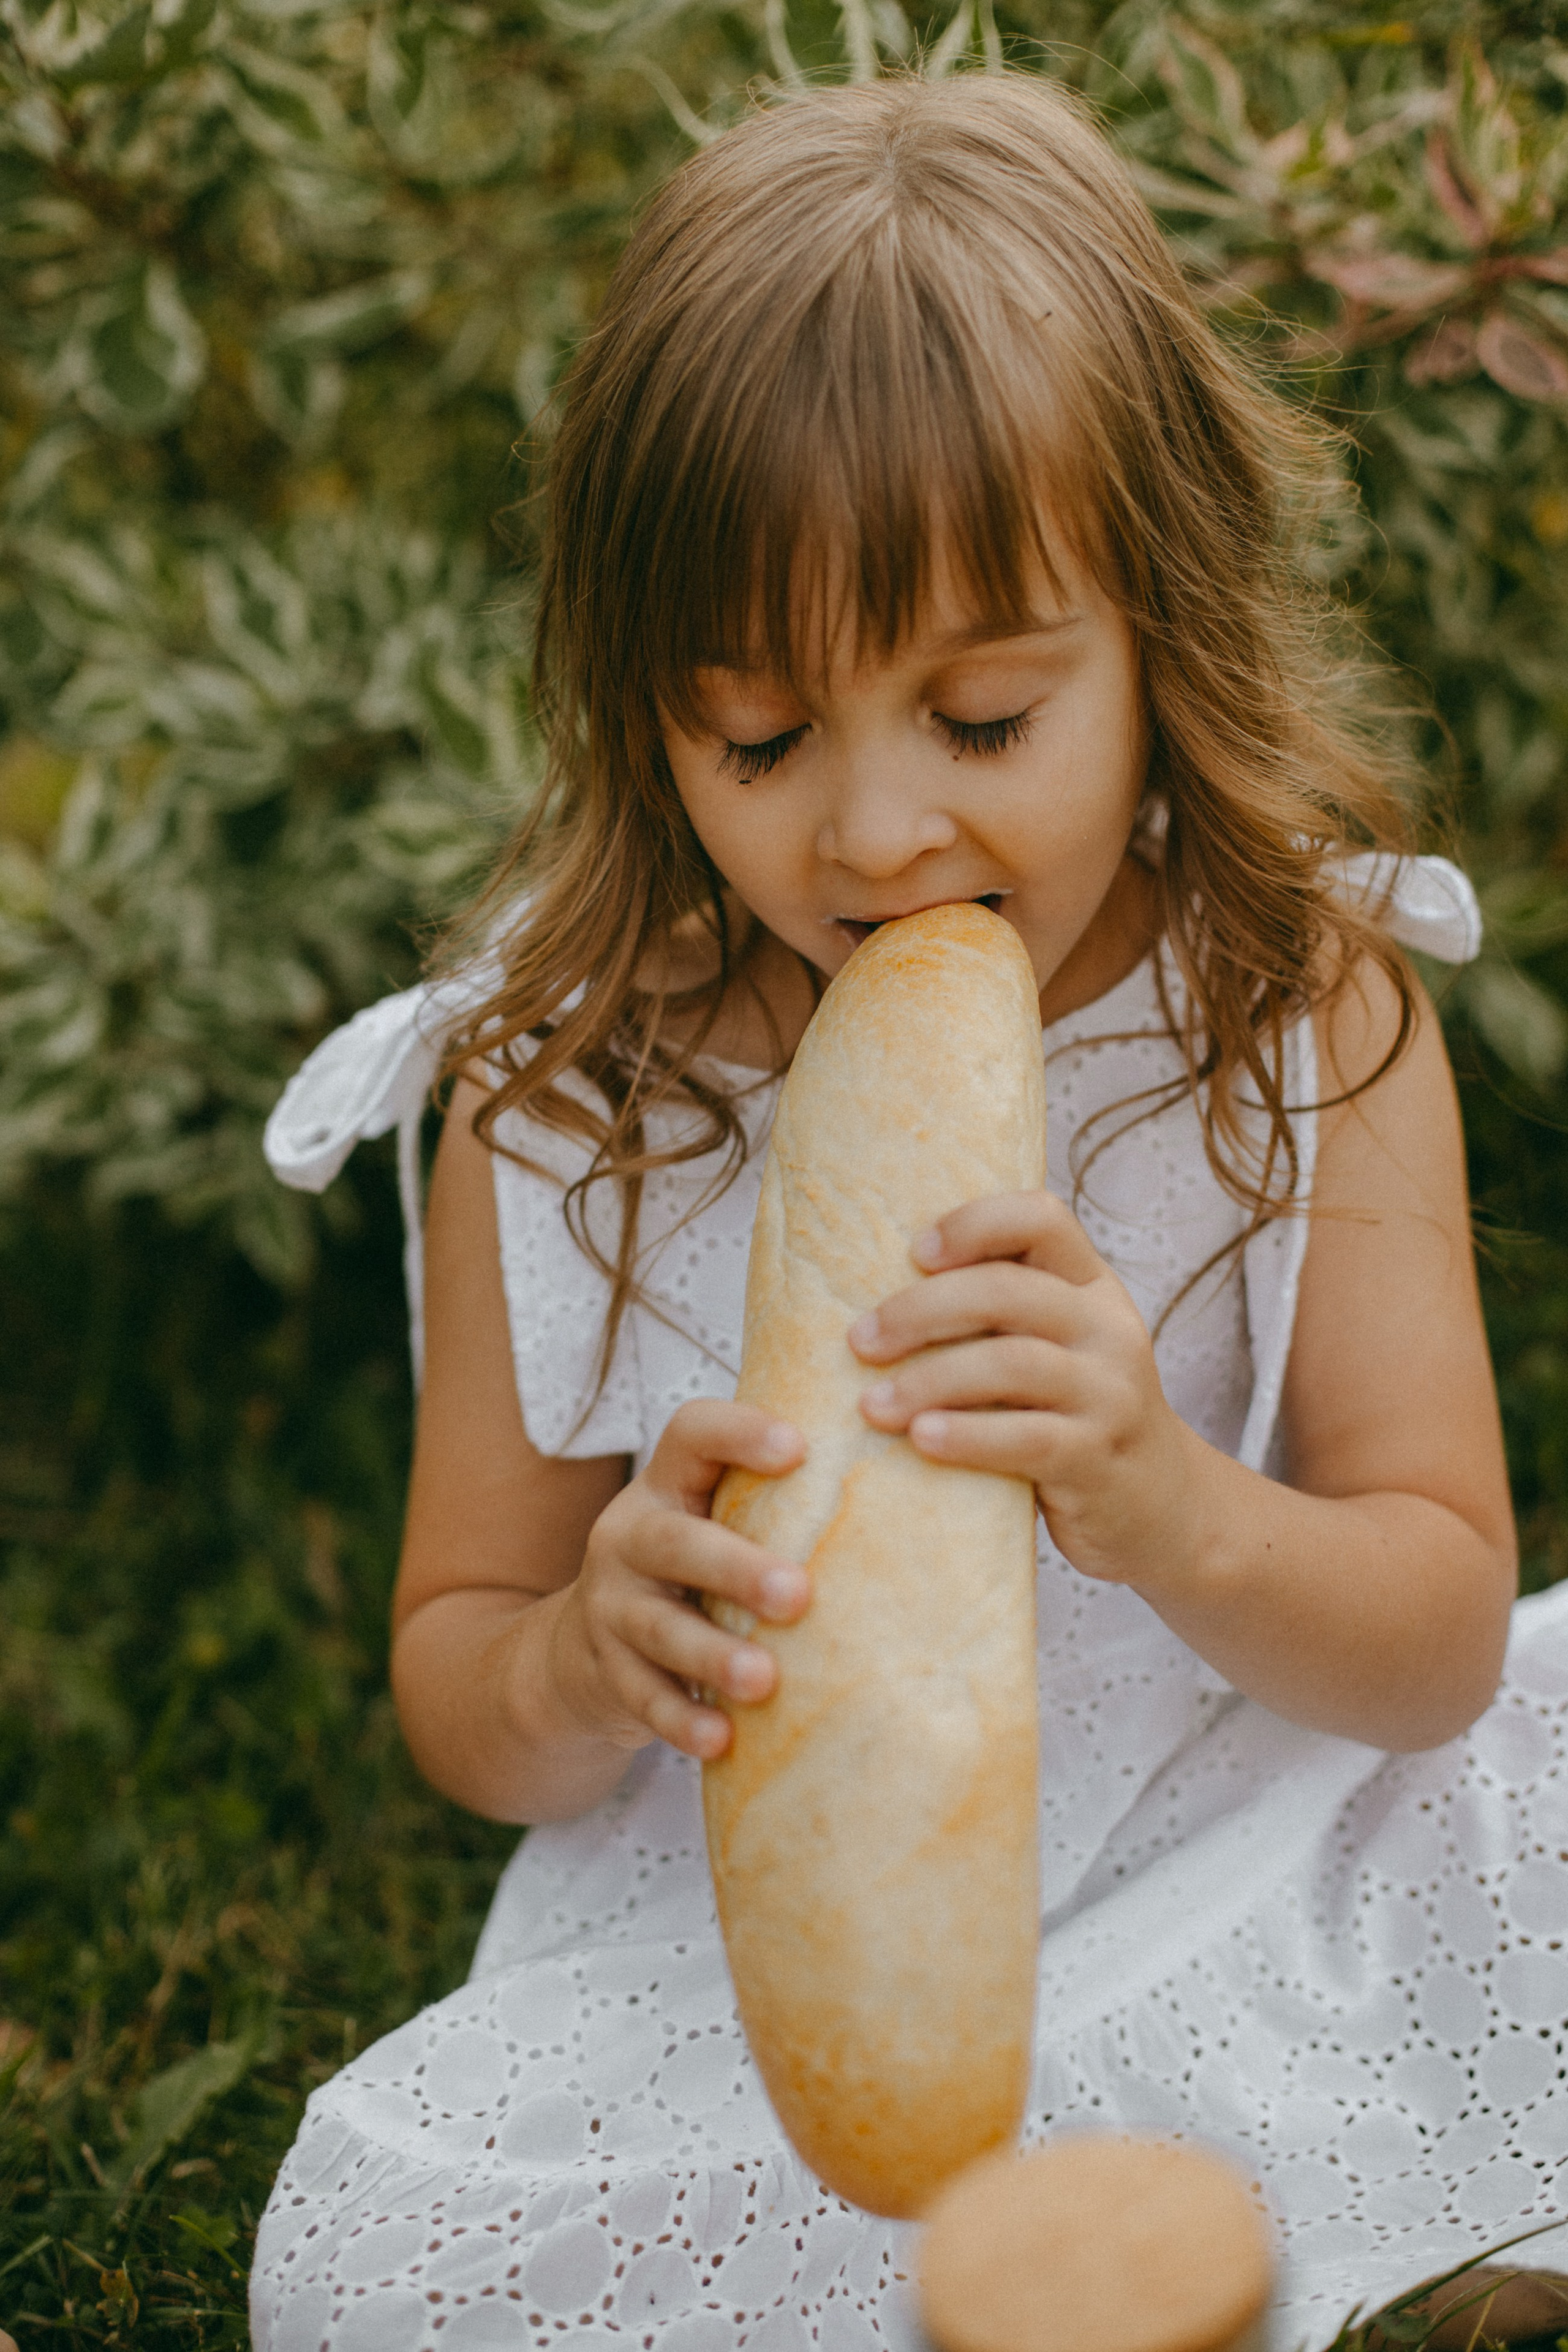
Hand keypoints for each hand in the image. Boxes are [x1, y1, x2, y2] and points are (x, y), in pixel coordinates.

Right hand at [547, 1401, 809, 1763]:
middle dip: (736, 1567)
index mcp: (665, 1485)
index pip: (691, 1434)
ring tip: (763, 1679)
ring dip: (713, 1654)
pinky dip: (682, 1720)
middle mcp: (629, 1536)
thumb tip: (909, 1482)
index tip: (799, 1448)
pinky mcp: (607, 1672)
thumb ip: (775, 1501)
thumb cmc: (689, 1570)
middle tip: (797, 1595)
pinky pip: (644, 1697)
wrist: (584, 1645)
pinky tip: (720, 1740)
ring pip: (660, 1627)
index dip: (739, 1433)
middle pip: (674, 1541)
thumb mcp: (711, 1520)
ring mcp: (611, 1606)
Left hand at [849, 1190, 1204, 1591]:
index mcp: (1092, 1288)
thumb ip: (1000, 1318)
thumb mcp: (1058, 1350)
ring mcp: (1109, 1395)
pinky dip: (966, 1436)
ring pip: (1011, 1364)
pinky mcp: (1097, 1459)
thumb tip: (876, 1302)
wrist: (1164, 1509)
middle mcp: (1107, 1330)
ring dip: (928, 1380)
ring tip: (872, 1404)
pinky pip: (1026, 1439)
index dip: (974, 1224)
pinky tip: (921, 1440)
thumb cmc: (1076, 1419)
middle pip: (1006, 1292)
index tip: (915, 1252)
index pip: (1041, 1219)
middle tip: (860, 1341)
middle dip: (919, 1311)